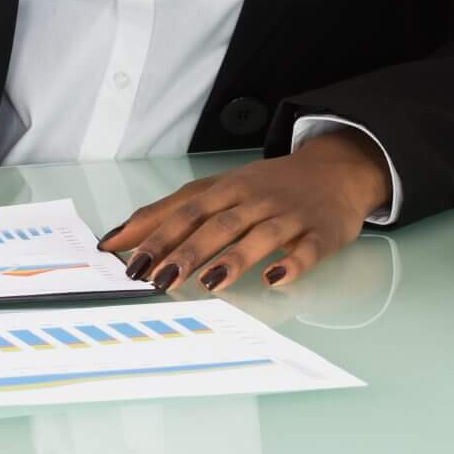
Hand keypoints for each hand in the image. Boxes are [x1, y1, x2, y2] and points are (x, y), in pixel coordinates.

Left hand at [100, 129, 391, 294]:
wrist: (335, 170)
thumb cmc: (266, 186)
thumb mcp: (217, 190)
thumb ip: (170, 212)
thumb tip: (118, 238)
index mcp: (227, 189)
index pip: (187, 212)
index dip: (159, 236)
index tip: (133, 263)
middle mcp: (255, 200)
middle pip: (218, 225)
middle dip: (188, 252)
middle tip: (161, 280)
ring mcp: (289, 216)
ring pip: (259, 236)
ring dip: (234, 259)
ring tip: (210, 283)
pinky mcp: (320, 233)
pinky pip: (308, 250)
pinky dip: (293, 264)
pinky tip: (276, 280)